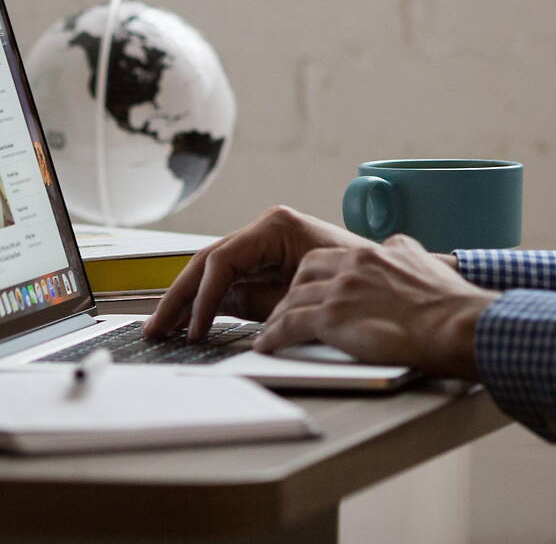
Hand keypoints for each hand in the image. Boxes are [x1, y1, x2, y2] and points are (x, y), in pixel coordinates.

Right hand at [144, 206, 372, 339]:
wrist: (400, 293)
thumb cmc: (357, 287)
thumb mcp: (300, 300)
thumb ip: (254, 305)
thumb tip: (210, 316)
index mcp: (275, 227)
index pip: (221, 261)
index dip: (200, 298)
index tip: (192, 330)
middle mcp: (266, 229)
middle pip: (208, 263)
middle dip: (179, 298)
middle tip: (155, 328)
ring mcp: (264, 245)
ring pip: (212, 271)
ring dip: (187, 300)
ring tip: (162, 329)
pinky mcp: (267, 264)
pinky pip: (230, 281)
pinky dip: (209, 302)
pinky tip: (190, 325)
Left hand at [252, 234, 498, 379]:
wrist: (458, 324)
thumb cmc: (451, 304)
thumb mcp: (423, 261)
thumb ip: (403, 253)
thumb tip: (397, 248)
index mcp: (371, 253)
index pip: (327, 259)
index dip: (312, 277)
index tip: (305, 290)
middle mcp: (351, 266)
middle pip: (303, 274)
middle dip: (289, 292)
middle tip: (282, 309)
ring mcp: (341, 291)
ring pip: (292, 300)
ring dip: (277, 317)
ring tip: (269, 331)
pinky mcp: (334, 319)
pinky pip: (290, 325)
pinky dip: (274, 336)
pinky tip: (266, 346)